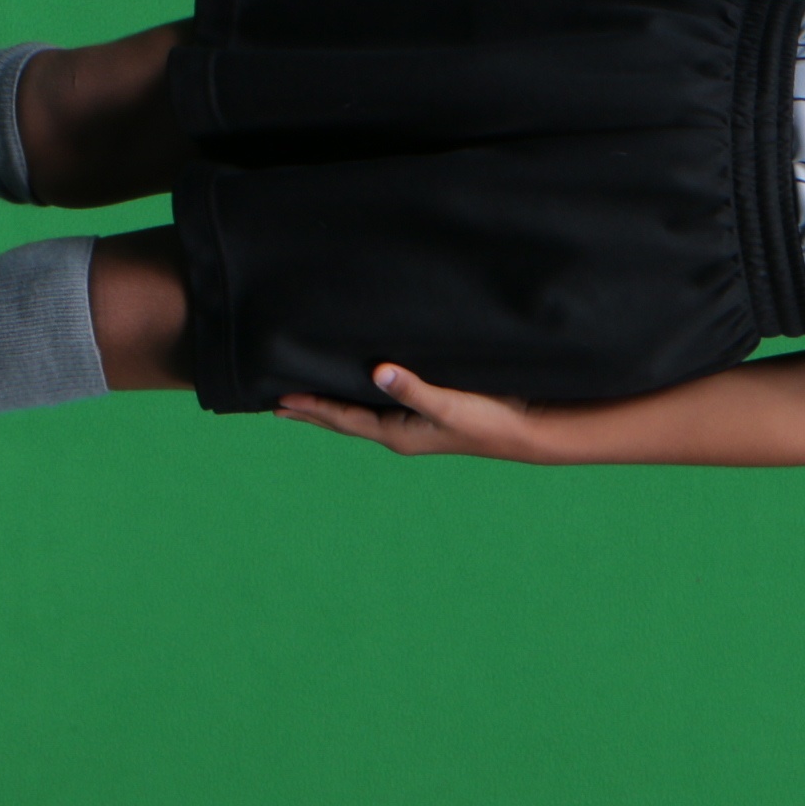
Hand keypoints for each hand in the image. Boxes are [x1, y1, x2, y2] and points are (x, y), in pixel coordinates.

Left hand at [277, 364, 571, 461]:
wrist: (526, 430)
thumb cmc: (488, 422)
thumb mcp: (448, 405)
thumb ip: (413, 390)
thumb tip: (378, 372)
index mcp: (397, 433)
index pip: (343, 419)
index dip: (312, 408)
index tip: (280, 399)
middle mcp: (400, 431)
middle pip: (345, 420)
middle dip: (313, 411)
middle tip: (278, 403)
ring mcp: (413, 423)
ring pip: (361, 413)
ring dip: (334, 405)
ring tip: (309, 398)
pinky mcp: (428, 411)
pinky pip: (382, 403)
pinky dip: (361, 396)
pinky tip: (362, 386)